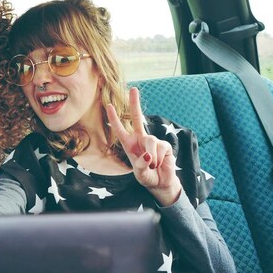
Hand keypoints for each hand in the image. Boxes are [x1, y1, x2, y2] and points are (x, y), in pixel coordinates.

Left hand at [106, 87, 181, 205]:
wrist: (161, 183)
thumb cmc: (147, 176)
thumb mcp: (140, 174)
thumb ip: (140, 165)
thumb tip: (147, 155)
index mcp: (129, 144)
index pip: (120, 129)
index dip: (114, 118)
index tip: (108, 105)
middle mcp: (140, 139)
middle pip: (137, 118)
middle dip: (135, 103)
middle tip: (134, 89)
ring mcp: (153, 141)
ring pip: (150, 141)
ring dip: (151, 156)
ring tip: (152, 165)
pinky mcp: (164, 145)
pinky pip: (160, 148)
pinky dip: (158, 158)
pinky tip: (159, 163)